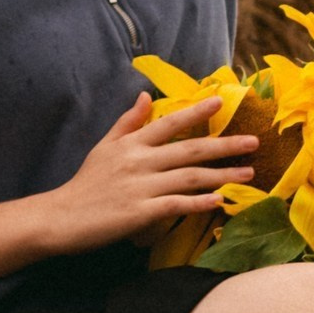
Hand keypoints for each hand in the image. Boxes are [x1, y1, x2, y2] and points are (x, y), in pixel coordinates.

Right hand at [43, 93, 257, 254]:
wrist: (60, 217)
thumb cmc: (85, 184)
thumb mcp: (104, 147)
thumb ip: (128, 122)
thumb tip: (146, 95)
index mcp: (131, 143)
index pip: (169, 123)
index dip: (196, 112)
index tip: (221, 102)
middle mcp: (138, 161)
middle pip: (189, 149)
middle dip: (225, 145)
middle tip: (253, 142)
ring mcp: (140, 187)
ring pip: (189, 177)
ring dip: (222, 175)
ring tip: (248, 173)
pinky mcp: (139, 213)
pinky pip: (176, 205)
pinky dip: (199, 203)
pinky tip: (219, 201)